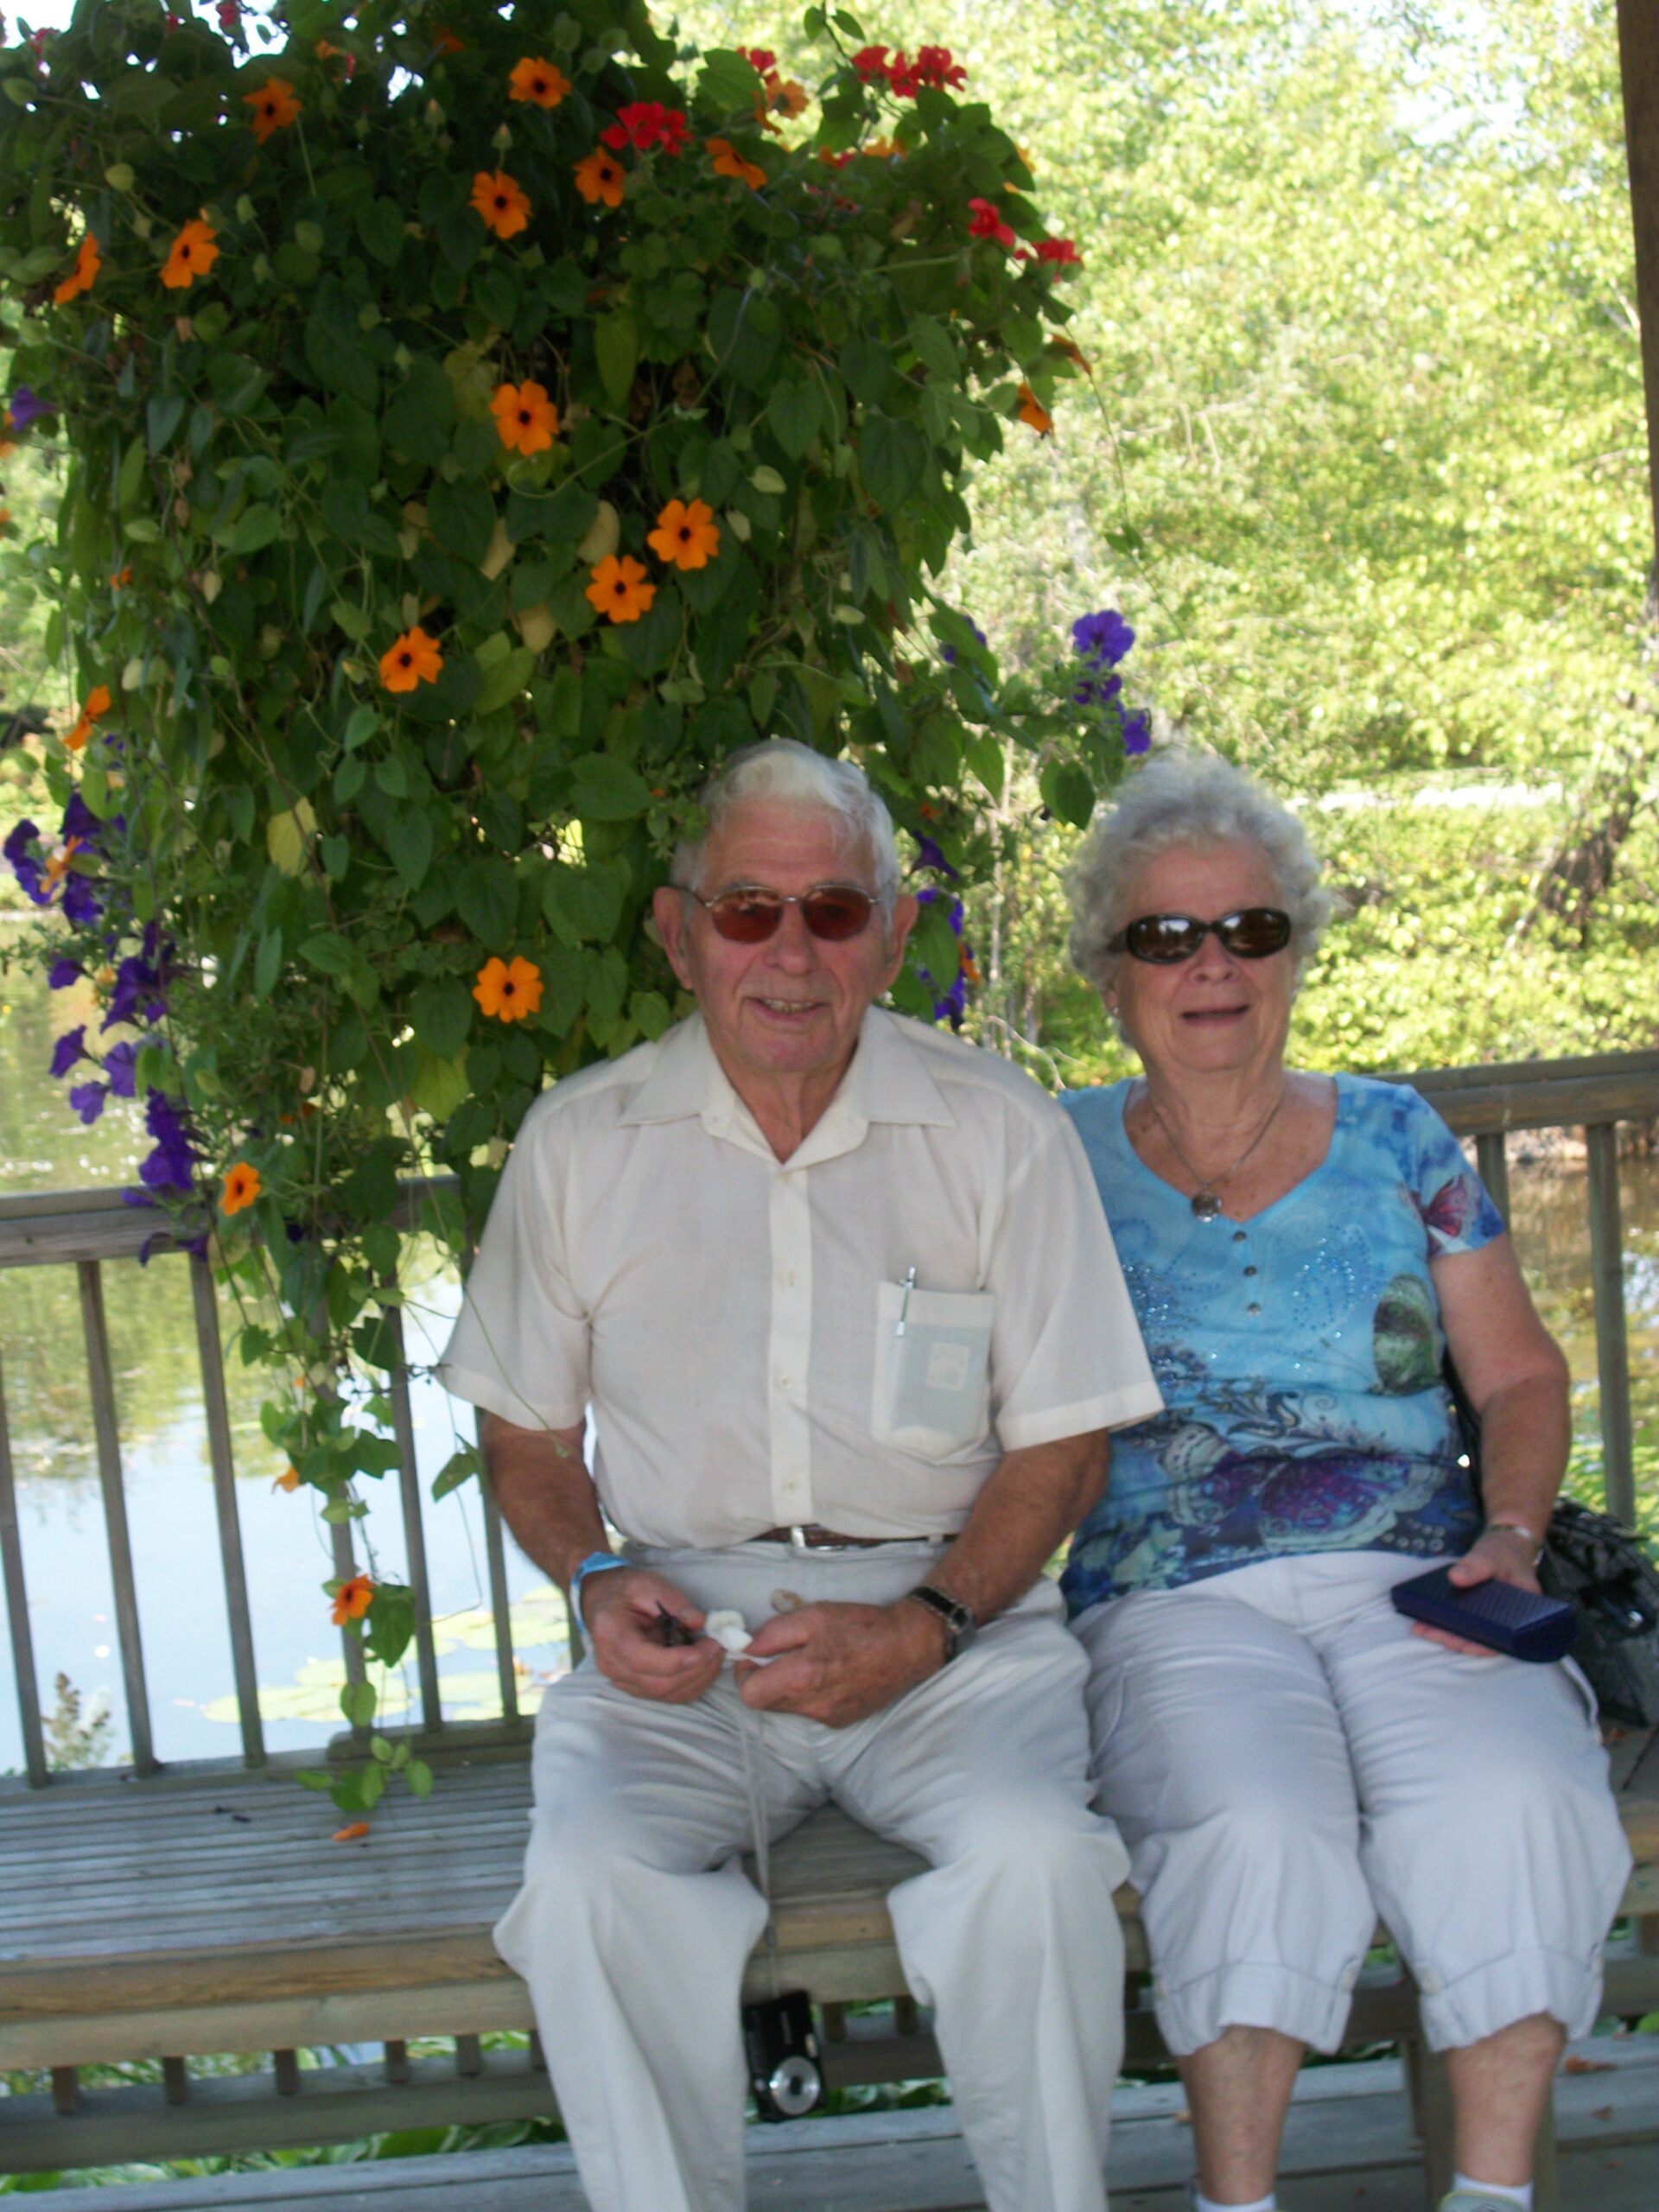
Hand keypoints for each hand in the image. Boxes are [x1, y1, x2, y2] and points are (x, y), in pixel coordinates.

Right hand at [580, 1567, 723, 1703]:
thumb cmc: (622, 1590)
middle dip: (696, 1670)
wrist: (600, 1600)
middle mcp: (612, 1664)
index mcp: (612, 1636)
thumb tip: (699, 1622)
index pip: (645, 1661)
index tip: (708, 1647)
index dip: (680, 1660)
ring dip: (697, 1679)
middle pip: (658, 1684)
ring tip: (715, 1656)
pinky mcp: (632, 1684)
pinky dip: (689, 1684)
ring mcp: (620, 1679)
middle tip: (718, 1648)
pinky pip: (664, 1694)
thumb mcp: (647, 1583)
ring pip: (664, 1694)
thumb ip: (673, 1600)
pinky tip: (703, 1666)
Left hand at [737, 1598, 944, 1726]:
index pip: (749, 1694)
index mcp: (801, 1677)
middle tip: (783, 1654)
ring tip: (813, 1660)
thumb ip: (773, 1633)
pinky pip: (810, 1710)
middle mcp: (812, 1706)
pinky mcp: (840, 1721)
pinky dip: (811, 1694)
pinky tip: (831, 1673)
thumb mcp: (812, 1616)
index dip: (746, 1673)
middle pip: (766, 1703)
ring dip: (789, 1686)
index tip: (755, 1656)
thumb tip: (746, 1647)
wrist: (906, 1646)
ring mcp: (827, 1717)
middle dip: (766, 1679)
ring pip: (788, 1707)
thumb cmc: (860, 1626)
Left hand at [1410, 1526, 1540, 1655]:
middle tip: (1430, 1632)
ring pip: (1473, 1634)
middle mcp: (1511, 1620)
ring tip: (1422, 1628)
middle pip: (1485, 1639)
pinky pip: (1466, 1622)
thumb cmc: (1505, 1551)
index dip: (1482, 1644)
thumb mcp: (1492, 1554)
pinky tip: (1427, 1619)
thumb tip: (1455, 1578)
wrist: (1506, 1543)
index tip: (1459, 1643)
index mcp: (1524, 1612)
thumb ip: (1476, 1565)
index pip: (1504, 1637)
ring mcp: (1495, 1618)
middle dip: (1456, 1640)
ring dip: (1448, 1633)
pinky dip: (1449, 1622)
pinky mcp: (1480, 1612)